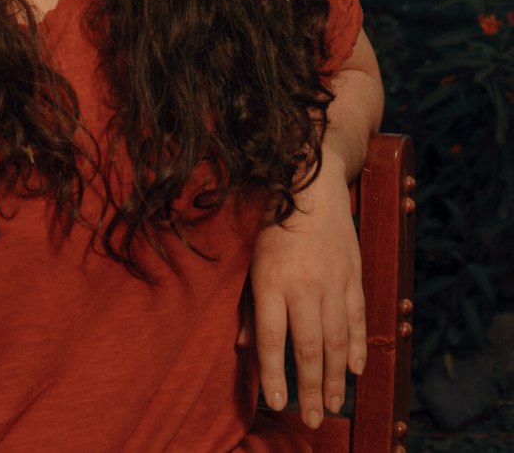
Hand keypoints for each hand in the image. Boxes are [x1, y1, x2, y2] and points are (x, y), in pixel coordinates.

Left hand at [248, 157, 366, 427]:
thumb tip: (246, 348)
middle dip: (310, 388)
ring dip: (336, 377)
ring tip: (334, 403)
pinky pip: (357, 318)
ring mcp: (333, 281)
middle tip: (312, 419)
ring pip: (336, 339)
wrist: (312, 182)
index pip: (273, 339)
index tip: (277, 404)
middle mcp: (304, 284)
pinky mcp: (353, 275)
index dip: (274, 375)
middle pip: (308, 347)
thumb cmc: (273, 223)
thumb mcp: (252, 261)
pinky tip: (355, 369)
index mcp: (271, 280)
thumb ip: (250, 306)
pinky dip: (357, 346)